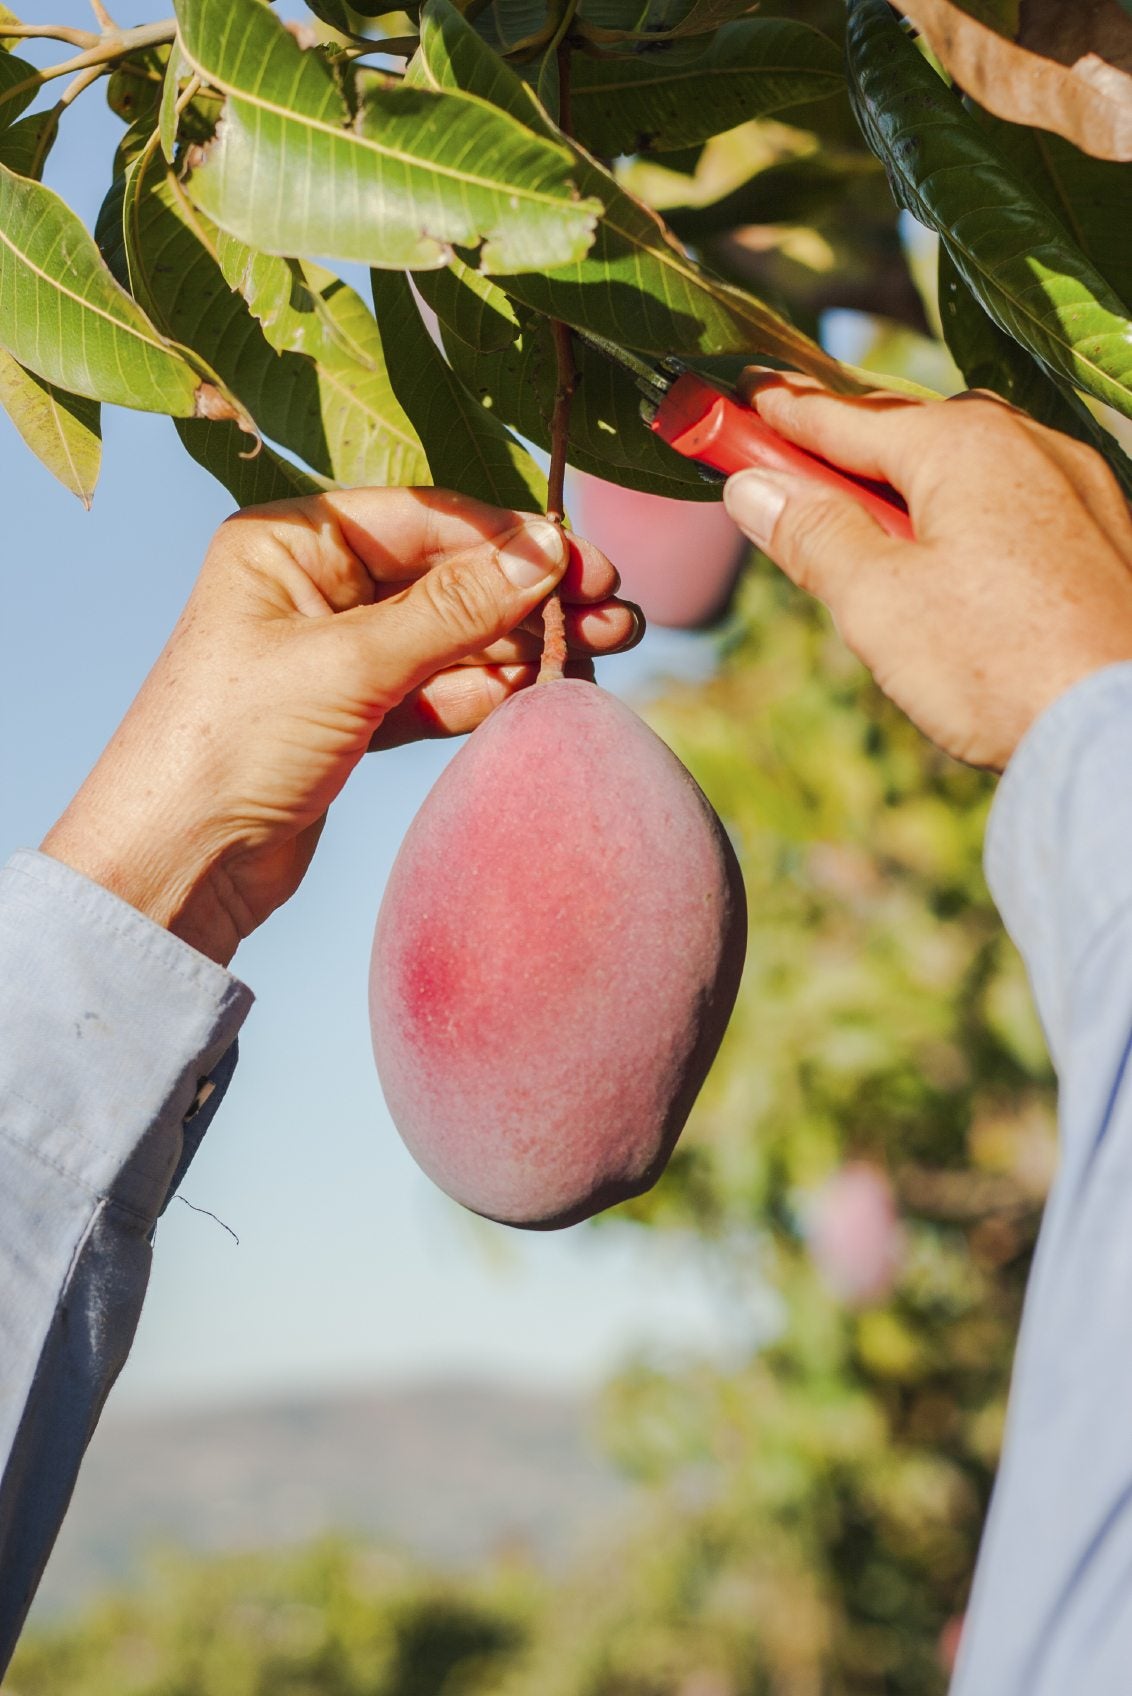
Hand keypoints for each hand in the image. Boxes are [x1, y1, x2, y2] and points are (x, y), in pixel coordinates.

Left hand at [42, 487, 637, 965]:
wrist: (176, 865)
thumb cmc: (230, 743)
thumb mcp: (349, 663)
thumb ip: (453, 609)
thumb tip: (546, 550)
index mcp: (290, 543)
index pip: (424, 518)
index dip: (509, 540)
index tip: (584, 564)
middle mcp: (312, 586)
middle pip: (447, 576)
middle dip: (530, 595)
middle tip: (616, 613)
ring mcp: (335, 653)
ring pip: (451, 637)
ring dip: (521, 646)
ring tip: (602, 654)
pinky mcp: (353, 716)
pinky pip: (437, 689)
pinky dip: (486, 693)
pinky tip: (541, 695)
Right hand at [722, 374, 1131, 769]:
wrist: (1122, 731)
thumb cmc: (1000, 665)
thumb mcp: (877, 602)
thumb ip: (812, 535)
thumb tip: (753, 489)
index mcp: (964, 444)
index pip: (844, 416)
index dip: (781, 412)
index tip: (739, 396)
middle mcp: (1029, 443)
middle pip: (910, 436)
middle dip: (846, 453)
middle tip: (791, 470)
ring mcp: (1078, 485)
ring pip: (967, 470)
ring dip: (908, 490)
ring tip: (868, 536)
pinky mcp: (1105, 533)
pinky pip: (1014, 501)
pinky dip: (966, 517)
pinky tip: (952, 565)